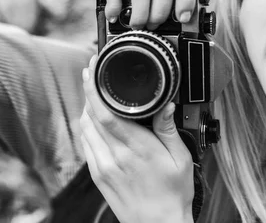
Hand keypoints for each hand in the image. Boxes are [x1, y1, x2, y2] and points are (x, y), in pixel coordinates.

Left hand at [80, 55, 194, 222]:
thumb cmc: (173, 194)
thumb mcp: (181, 158)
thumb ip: (169, 129)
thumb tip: (167, 104)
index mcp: (137, 149)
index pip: (106, 113)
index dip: (94, 89)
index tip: (91, 71)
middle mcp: (115, 157)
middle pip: (91, 117)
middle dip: (88, 92)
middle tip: (90, 74)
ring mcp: (103, 167)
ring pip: (85, 130)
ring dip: (86, 108)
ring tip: (93, 94)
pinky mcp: (98, 176)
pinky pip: (86, 145)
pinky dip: (86, 128)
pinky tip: (94, 121)